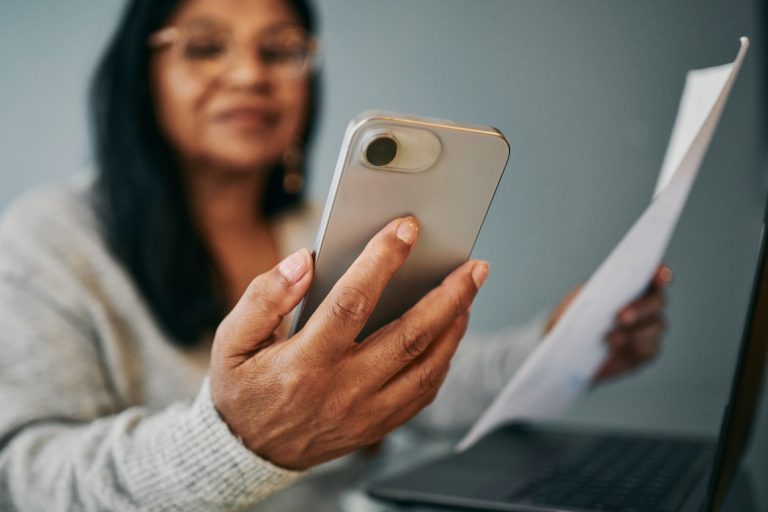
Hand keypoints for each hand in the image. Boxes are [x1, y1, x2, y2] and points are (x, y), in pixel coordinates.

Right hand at [209, 217, 488, 469]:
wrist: (249, 453)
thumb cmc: (242, 389)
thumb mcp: (231, 341)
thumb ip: (265, 298)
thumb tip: (304, 261)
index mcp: (304, 362)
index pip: (352, 303)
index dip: (382, 261)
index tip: (405, 229)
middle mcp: (341, 390)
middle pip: (409, 337)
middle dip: (448, 296)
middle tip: (473, 266)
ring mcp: (364, 413)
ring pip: (426, 368)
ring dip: (454, 327)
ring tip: (468, 294)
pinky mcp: (377, 427)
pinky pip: (423, 394)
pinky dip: (443, 360)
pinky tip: (449, 333)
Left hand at [546, 265, 671, 381]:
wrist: (568, 348)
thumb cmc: (575, 318)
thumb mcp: (578, 300)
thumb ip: (593, 292)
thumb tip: (605, 292)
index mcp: (632, 286)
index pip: (653, 275)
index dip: (660, 274)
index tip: (660, 274)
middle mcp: (647, 305)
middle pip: (658, 301)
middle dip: (641, 308)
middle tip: (621, 316)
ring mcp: (650, 329)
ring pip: (656, 326)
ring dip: (635, 331)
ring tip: (612, 337)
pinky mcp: (646, 351)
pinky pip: (649, 349)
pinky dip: (634, 347)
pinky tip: (616, 348)